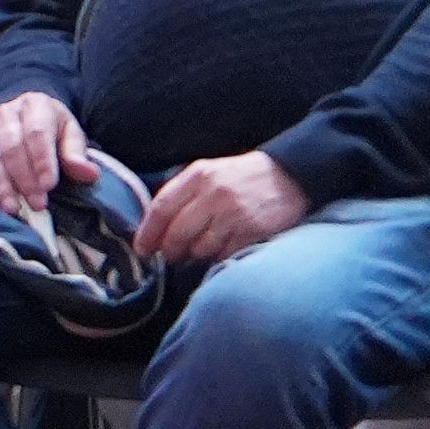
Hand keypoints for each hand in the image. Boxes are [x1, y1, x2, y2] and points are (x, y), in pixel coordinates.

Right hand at [0, 90, 79, 211]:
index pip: (37, 133)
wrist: (32, 113)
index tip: (49, 186)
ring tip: (12, 208)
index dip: (42, 160)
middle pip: (12, 146)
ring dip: (1, 183)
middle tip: (37, 204)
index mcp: (36, 105)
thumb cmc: (55, 128)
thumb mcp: (72, 134)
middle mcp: (8, 113)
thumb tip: (89, 174)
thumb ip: (77, 154)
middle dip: (24, 178)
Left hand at [134, 149, 308, 272]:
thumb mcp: (207, 172)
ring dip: (194, 254)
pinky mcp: (254, 231)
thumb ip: (182, 193)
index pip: (162, 207)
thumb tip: (156, 225)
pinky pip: (225, 253)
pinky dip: (218, 257)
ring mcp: (235, 214)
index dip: (148, 231)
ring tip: (197, 250)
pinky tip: (219, 250)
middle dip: (169, 249)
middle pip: (178, 232)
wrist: (289, 175)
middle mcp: (214, 194)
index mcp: (198, 176)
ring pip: (201, 247)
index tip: (141, 248)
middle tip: (168, 256)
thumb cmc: (241, 176)